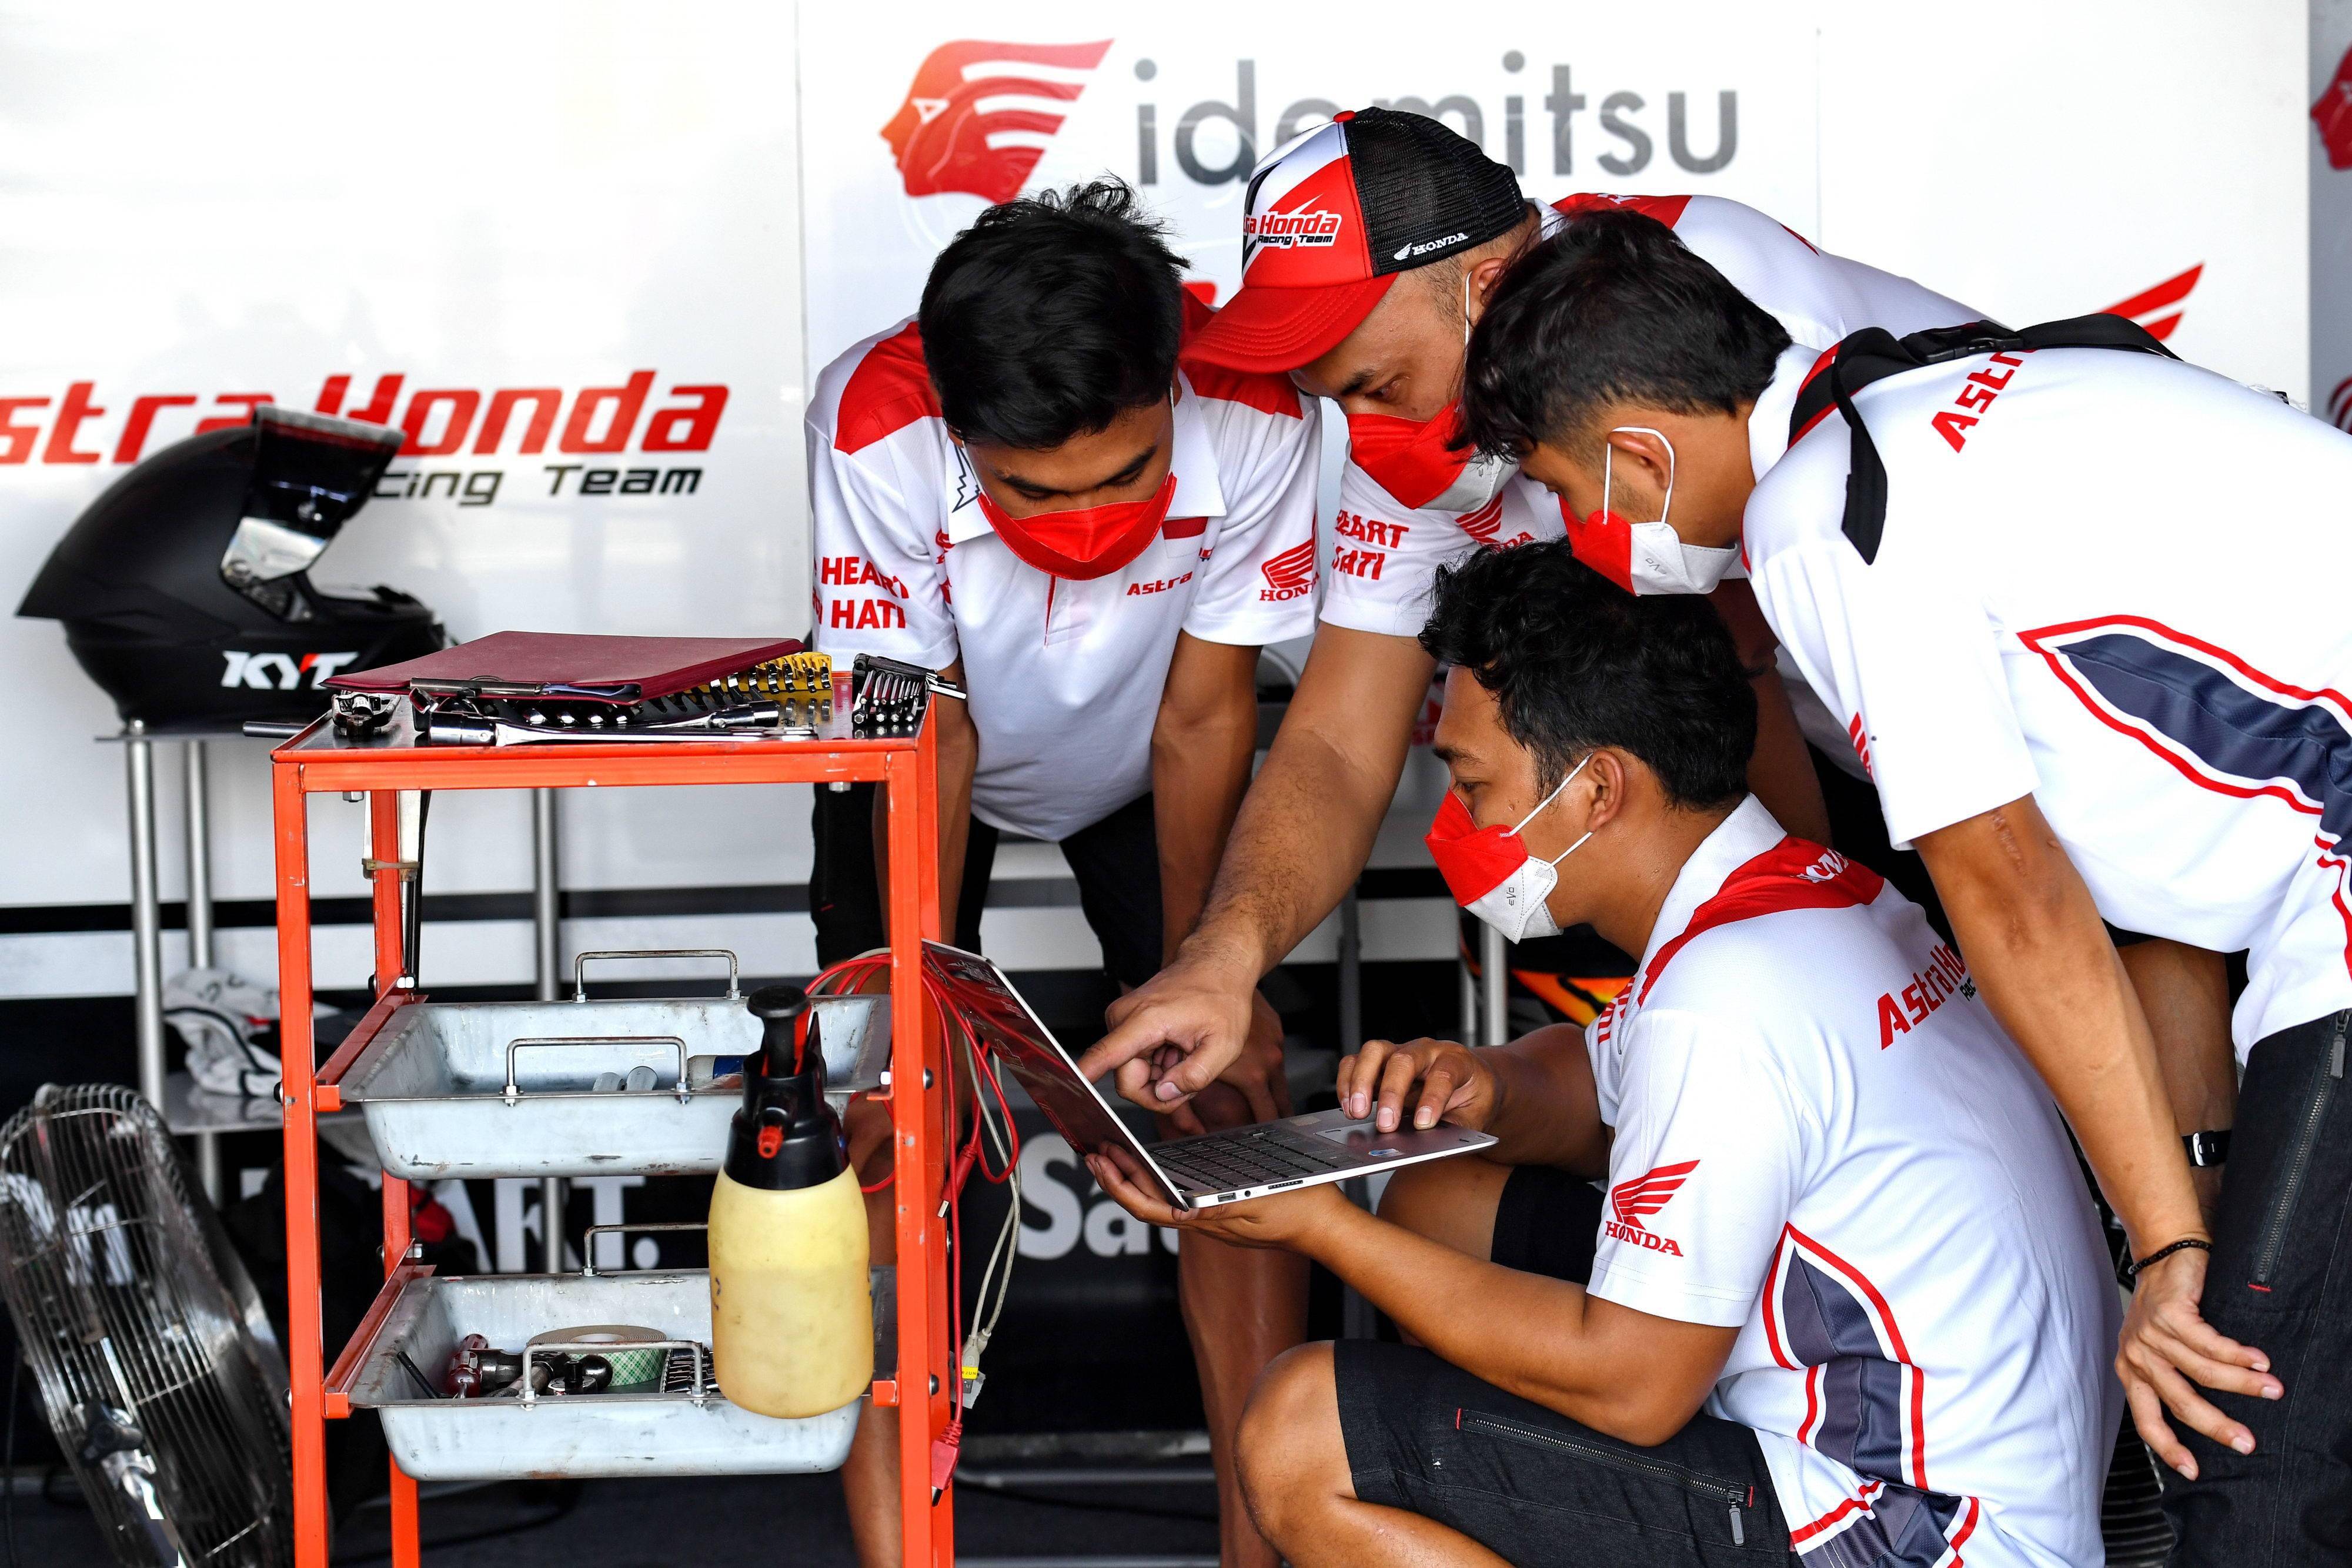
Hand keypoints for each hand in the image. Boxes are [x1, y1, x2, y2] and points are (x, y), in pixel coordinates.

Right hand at [1080, 951, 1256, 1114]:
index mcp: (1145, 1021)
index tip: (1071, 1096)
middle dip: (1161, 1089)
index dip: (1085, 1080)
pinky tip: (1176, 1049)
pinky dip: (1158, 1065)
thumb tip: (1165, 1094)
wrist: (1215, 967)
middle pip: (1127, 1082)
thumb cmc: (1221, 998)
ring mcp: (1121, 1020)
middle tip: (1190, 1074)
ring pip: (1132, 1075)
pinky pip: (1133, 1062)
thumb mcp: (1224, 1045)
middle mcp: (1123, 1019)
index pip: (1102, 1056)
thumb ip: (1195, 1076)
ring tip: (1186, 1054)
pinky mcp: (1124, 1025)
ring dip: (1162, 1076)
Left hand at [1084, 1148, 1346, 1249]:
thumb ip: (1220, 1211)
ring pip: (1160, 1197)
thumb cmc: (1301, 1210)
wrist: (1329, 1224)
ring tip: (1115, 1151)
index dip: (1121, 1187)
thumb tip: (1181, 1216)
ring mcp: (1211, 1215)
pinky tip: (1157, 1159)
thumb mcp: (1260, 1205)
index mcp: (1207, 1220)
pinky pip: (1181, 1191)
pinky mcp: (1221, 1205)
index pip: (1149, 1208)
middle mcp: (1203, 1220)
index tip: (1102, 1162)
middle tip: (1095, 1149)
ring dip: (1135, 1174)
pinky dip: (1161, 1174)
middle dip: (1117, 1177)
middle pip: (1147, 1201)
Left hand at [1159, 991, 1290, 1135]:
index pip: (1267, 1115)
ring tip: (1260, 1106)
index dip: (1262, 1134)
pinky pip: (1272, 1057)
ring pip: (1277, 1081)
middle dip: (1269, 1118)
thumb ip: (1184, 1094)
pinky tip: (1251, 1068)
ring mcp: (1275, 1043)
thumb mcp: (1187, 1062)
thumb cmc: (1197, 1015)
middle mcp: (1270, 1060)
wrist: (1217, 972)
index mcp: (1252, 1073)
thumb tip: (1183, 1124)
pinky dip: (1265, 1068)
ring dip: (1268, 1093)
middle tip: (1266, 1133)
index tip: (1261, 1148)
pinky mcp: (1275, 1029)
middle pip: (1279, 1103)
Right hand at [1338, 1037, 1497, 1132]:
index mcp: (1457, 1061)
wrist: (1472, 1082)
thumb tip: (1427, 1144)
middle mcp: (1426, 1051)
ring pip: (1374, 1051)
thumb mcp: (1475, 1116)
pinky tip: (1348, 1107)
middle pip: (1404, 1059)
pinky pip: (1355, 1061)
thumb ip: (1454, 1128)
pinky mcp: (1379, 1063)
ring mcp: (1400, 1053)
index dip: (1432, 1099)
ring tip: (1356, 1112)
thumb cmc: (1473, 1098)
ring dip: (1361, 1082)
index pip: (1443, 1074)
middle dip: (1391, 1093)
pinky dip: (1347, 1082)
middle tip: (1385, 1124)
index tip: (1422, 1124)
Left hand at [2116, 1243, 2278, 1478]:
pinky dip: (2240, 1355)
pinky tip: (2260, 1360)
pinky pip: (2210, 1344)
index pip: (2146, 1419)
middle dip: (2217, 1427)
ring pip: (2203, 1373)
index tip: (2192, 1471)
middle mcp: (2137, 1356)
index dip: (2168, 1448)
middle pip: (2181, 1403)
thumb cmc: (2165, 1305)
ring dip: (2244, 1385)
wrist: (2162, 1253)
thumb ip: (2171, 1378)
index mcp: (2131, 1371)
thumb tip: (2207, 1419)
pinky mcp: (2170, 1314)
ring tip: (2272, 1391)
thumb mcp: (2155, 1348)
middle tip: (2247, 1442)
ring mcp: (2151, 1335)